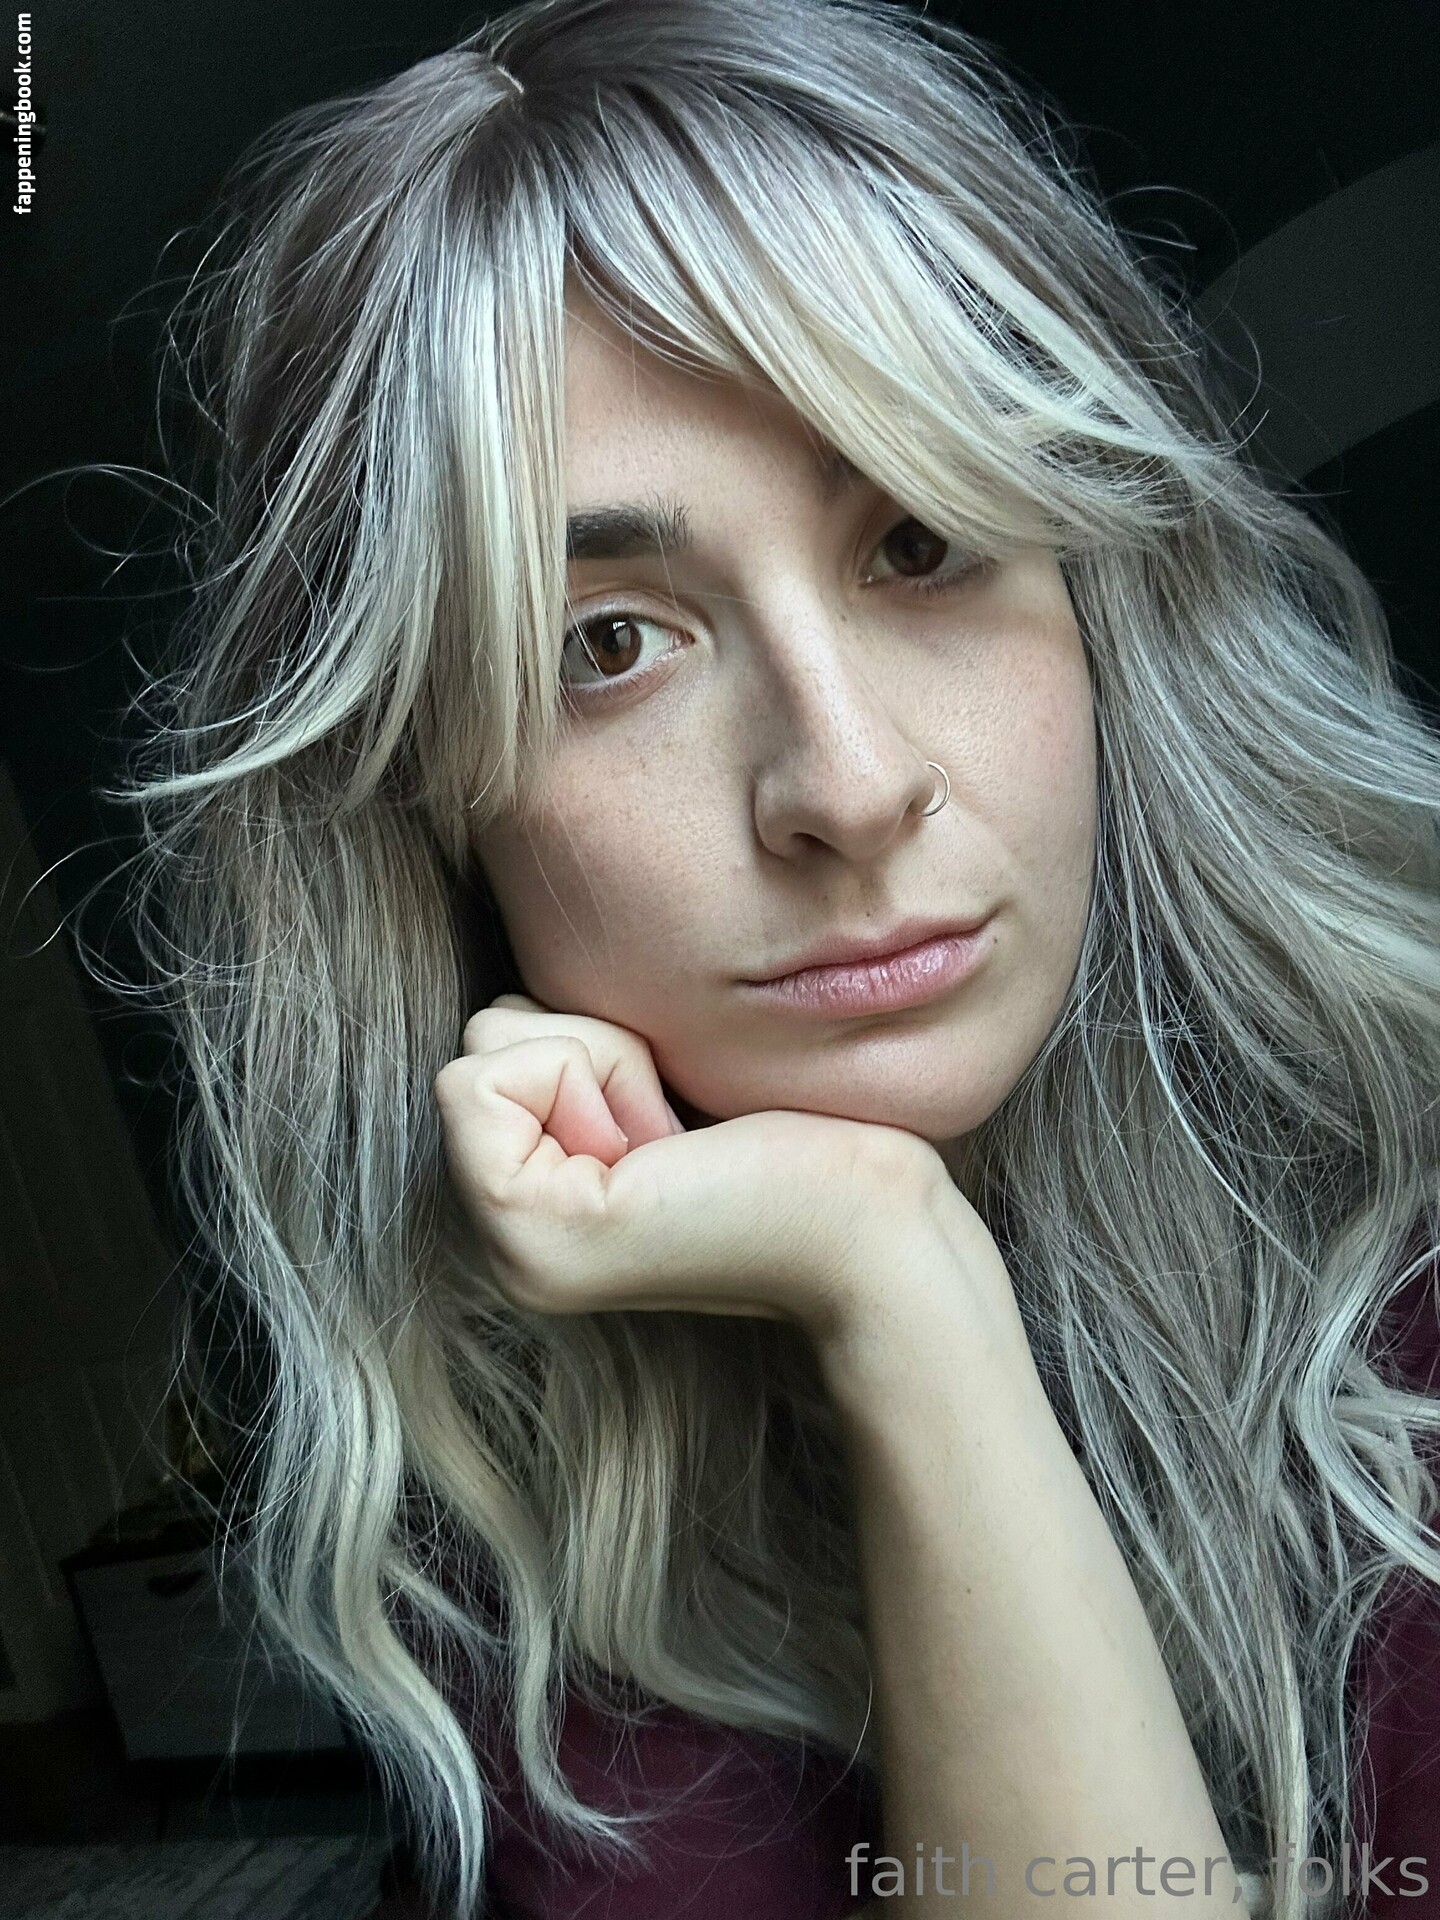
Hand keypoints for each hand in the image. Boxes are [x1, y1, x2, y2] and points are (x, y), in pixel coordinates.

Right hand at [432, 992, 962, 1340]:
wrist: (874, 1230)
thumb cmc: (800, 1144)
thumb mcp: (662, 1085)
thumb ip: (582, 1060)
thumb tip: (526, 993)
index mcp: (533, 1209)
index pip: (493, 1042)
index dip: (594, 1044)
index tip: (672, 1122)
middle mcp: (505, 1239)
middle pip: (484, 1031)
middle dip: (597, 1044)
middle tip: (678, 1132)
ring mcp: (511, 1245)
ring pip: (487, 1039)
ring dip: (607, 1056)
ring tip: (677, 1142)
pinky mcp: (534, 1231)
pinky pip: (487, 1071)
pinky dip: (595, 1070)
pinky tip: (666, 1147)